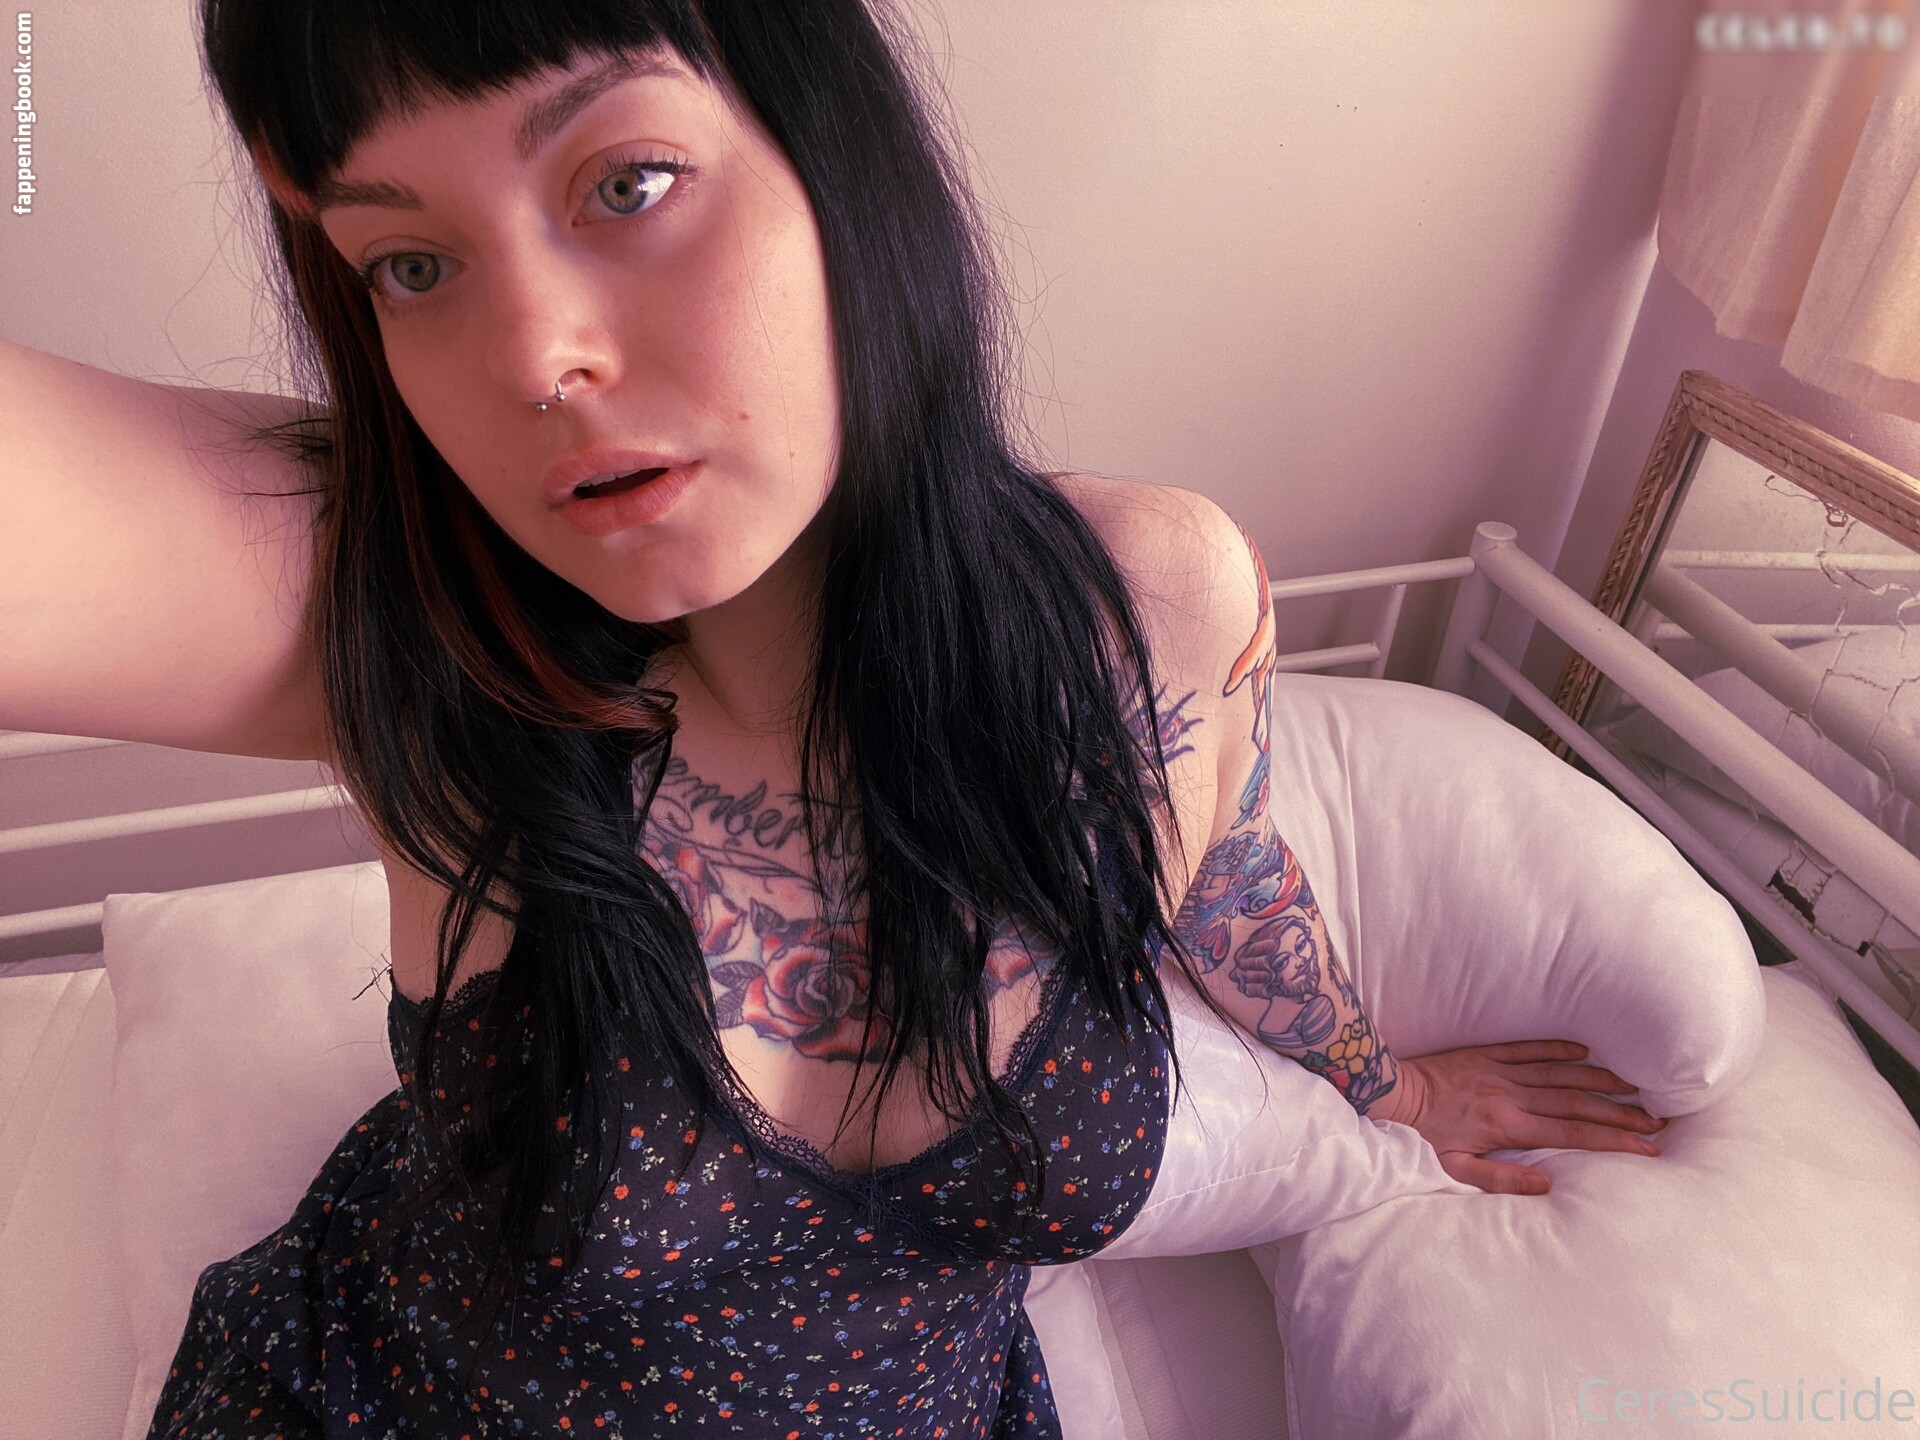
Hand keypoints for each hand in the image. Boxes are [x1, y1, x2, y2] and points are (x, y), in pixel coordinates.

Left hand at [1367, 1040, 1667, 1195]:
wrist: (1386, 1095)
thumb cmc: (1419, 1138)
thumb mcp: (1455, 1170)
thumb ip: (1501, 1178)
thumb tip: (1549, 1185)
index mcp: (1507, 1125)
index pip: (1573, 1134)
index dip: (1616, 1140)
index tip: (1650, 1146)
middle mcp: (1510, 1094)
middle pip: (1578, 1103)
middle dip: (1622, 1111)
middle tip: (1659, 1117)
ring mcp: (1499, 1070)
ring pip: (1560, 1073)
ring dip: (1600, 1079)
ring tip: (1636, 1084)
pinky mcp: (1484, 1054)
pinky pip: (1527, 1048)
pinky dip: (1557, 1048)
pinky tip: (1583, 1050)